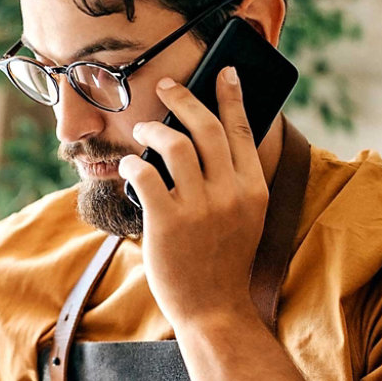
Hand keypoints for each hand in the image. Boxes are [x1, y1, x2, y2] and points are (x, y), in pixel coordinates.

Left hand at [117, 67, 269, 328]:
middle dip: (184, 98)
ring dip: (153, 130)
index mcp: (253, 189)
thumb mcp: (244, 218)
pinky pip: (146, 174)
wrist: (213, 309)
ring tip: (141, 131)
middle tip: (165, 86)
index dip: (232, 96)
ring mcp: (199, 207)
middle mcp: (230, 192)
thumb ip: (232, 182)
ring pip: (175, 144)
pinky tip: (128, 164)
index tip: (223, 71)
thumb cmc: (221, 261)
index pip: (243, 130)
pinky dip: (133, 163)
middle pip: (207, 127)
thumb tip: (204, 140)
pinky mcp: (168, 221)